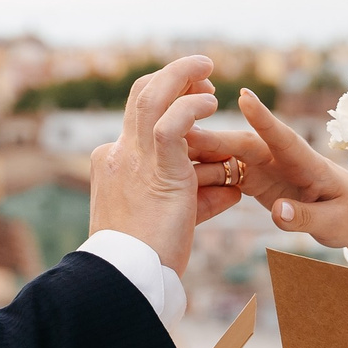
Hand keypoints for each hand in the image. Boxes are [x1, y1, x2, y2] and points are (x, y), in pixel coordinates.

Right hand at [89, 56, 239, 274]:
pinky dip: (191, 107)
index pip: (139, 118)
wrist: (126, 278)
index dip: (167, 99)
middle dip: (172, 78)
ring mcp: (133, 158)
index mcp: (114, 164)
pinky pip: (172, 124)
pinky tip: (211, 103)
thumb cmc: (147, 259)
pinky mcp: (157, 170)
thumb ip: (203, 198)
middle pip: (141, 96)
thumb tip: (233, 190)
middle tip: (202, 72)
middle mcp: (118, 154)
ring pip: (151, 97)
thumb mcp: (175, 219)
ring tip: (207, 69)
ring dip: (180, 76)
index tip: (195, 95)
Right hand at [189, 89, 347, 252]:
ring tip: (167, 149)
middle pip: (247, 145)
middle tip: (183, 132)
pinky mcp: (257, 179)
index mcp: (308, 164)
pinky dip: (206, 173)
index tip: (244, 98)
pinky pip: (227, 173)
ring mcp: (268, 167)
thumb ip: (306, 217)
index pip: (284, 138)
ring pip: (231, 156)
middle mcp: (283, 159)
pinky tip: (178, 171)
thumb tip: (279, 211)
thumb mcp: (336, 224)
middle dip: (217, 138)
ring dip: (203, 152)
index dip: (264, 120)